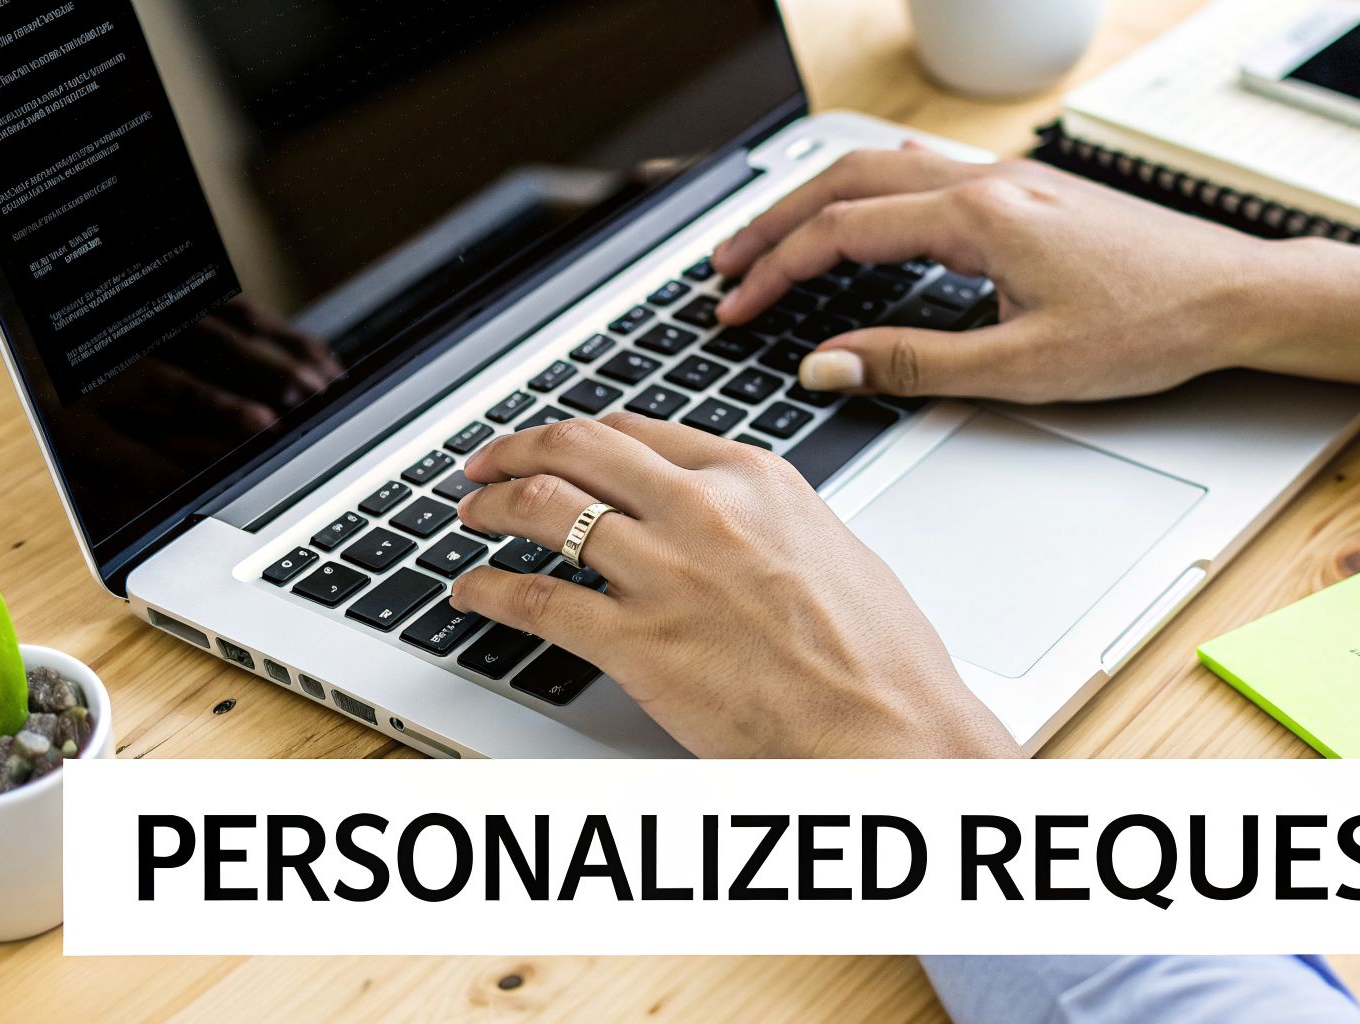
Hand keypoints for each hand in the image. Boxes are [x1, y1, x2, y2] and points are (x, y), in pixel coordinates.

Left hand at [447, 413, 1021, 758]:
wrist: (891, 732)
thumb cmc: (881, 661)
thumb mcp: (833, 552)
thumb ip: (767, 524)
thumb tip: (732, 526)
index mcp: (757, 480)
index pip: (641, 432)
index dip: (583, 434)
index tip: (559, 443)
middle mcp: (705, 511)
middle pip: (580, 450)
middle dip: (518, 449)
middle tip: (487, 462)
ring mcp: (667, 573)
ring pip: (543, 510)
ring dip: (490, 508)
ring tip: (468, 516)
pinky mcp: (638, 644)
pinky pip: (535, 601)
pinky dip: (488, 591)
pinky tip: (472, 593)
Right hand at [711, 145, 1359, 406]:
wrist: (1237, 296)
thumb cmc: (1149, 328)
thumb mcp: (1024, 367)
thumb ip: (916, 362)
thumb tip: (828, 361)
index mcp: (975, 217)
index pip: (840, 232)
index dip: (776, 272)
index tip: (734, 308)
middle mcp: (986, 182)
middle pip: (845, 181)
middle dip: (774, 224)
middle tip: (725, 266)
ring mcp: (1008, 180)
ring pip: (883, 169)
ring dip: (819, 202)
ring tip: (774, 242)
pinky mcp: (1028, 193)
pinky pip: (924, 175)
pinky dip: (870, 195)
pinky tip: (866, 219)